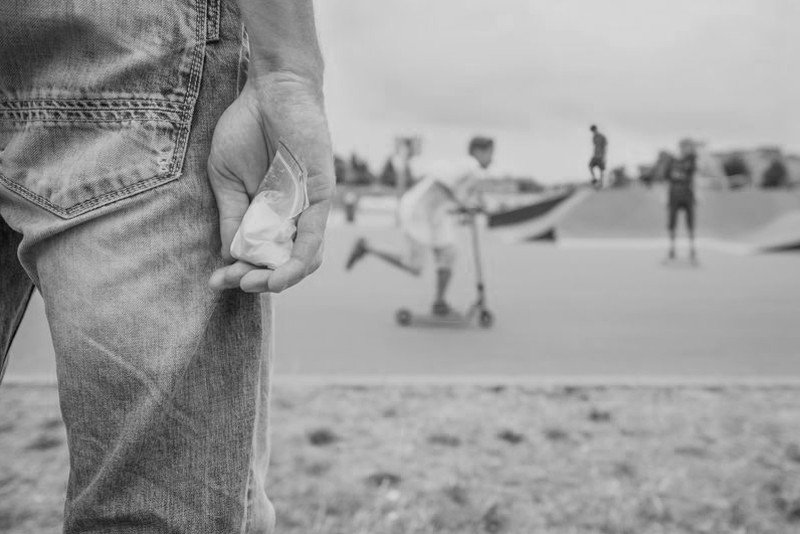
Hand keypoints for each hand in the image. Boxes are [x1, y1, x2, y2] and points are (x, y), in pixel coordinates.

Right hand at [207, 73, 333, 292]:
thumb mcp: (227, 178)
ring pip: (303, 258)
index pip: (259, 256)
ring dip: (281, 277)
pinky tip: (283, 275)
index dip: (240, 272)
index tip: (217, 281)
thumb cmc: (247, 128)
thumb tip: (229, 256)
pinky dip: (300, 257)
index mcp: (266, 215)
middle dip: (257, 280)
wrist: (271, 90)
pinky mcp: (321, 195)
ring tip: (257, 284)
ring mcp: (307, 208)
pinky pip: (314, 234)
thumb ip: (231, 216)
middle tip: (233, 283)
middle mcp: (290, 217)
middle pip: (282, 263)